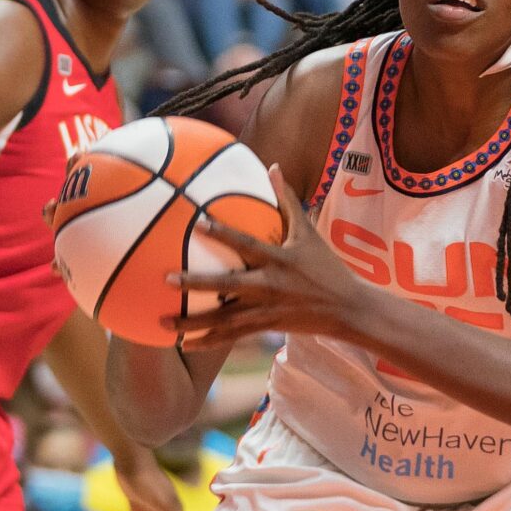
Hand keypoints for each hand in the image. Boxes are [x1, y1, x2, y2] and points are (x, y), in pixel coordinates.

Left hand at [169, 173, 367, 350]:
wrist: (346, 308)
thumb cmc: (327, 267)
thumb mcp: (309, 232)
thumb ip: (288, 201)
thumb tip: (274, 167)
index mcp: (278, 260)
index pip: (246, 244)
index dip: (223, 234)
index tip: (198, 225)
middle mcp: (268, 286)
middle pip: (226, 285)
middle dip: (195, 283)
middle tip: (166, 279)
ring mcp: (265, 310)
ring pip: (223, 319)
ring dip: (192, 322)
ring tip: (163, 322)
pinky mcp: (264, 327)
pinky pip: (231, 336)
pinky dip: (208, 340)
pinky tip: (185, 344)